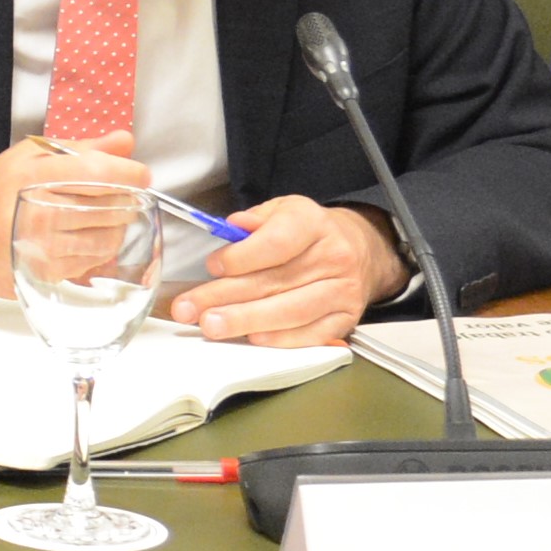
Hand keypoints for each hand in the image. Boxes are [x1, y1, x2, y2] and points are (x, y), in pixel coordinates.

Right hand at [0, 131, 147, 294]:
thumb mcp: (28, 157)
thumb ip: (80, 148)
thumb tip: (123, 142)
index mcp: (35, 177)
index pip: (103, 172)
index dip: (131, 173)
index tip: (137, 173)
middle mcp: (40, 213)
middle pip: (114, 205)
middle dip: (126, 198)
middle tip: (117, 193)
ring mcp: (46, 246)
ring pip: (111, 236)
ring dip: (116, 225)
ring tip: (102, 215)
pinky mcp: (49, 271)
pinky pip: (96, 259)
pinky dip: (101, 247)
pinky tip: (86, 235)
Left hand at [169, 197, 403, 346]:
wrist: (358, 248)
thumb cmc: (307, 232)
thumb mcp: (280, 210)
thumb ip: (253, 220)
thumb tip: (230, 227)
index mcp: (312, 223)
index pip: (276, 243)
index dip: (241, 258)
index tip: (213, 267)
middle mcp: (333, 257)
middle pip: (275, 282)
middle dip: (226, 297)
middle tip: (192, 308)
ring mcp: (342, 291)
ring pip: (291, 312)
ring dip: (247, 322)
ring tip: (213, 326)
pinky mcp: (346, 318)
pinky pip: (311, 334)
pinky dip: (280, 340)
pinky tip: (253, 338)